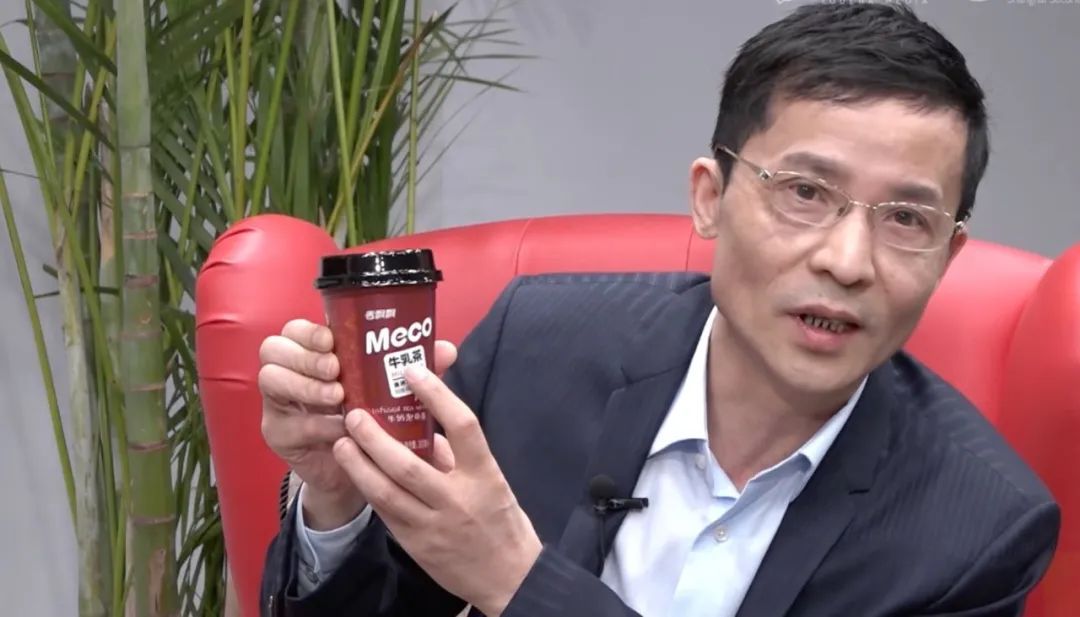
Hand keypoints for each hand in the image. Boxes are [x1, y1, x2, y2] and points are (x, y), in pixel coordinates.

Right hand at [257, 319, 457, 529]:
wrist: (362, 470)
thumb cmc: (375, 417)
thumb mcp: (393, 389)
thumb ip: (414, 367)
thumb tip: (446, 349)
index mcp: (314, 353)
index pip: (295, 328)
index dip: (309, 331)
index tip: (332, 341)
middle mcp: (289, 372)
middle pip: (273, 348)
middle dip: (306, 357)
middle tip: (336, 370)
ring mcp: (279, 403)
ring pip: (270, 380)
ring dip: (306, 386)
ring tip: (338, 397)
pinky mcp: (277, 434)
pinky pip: (287, 423)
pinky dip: (316, 423)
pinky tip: (338, 429)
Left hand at [333, 362, 541, 616]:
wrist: (509, 578)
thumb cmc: (502, 522)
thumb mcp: (491, 481)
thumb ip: (459, 456)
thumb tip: (427, 429)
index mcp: (484, 475)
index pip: (462, 426)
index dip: (436, 395)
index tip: (413, 371)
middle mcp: (457, 499)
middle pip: (408, 463)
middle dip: (375, 437)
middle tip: (355, 414)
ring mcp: (433, 525)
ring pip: (386, 492)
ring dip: (358, 466)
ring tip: (342, 443)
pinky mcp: (416, 545)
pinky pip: (386, 512)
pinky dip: (369, 490)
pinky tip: (355, 473)